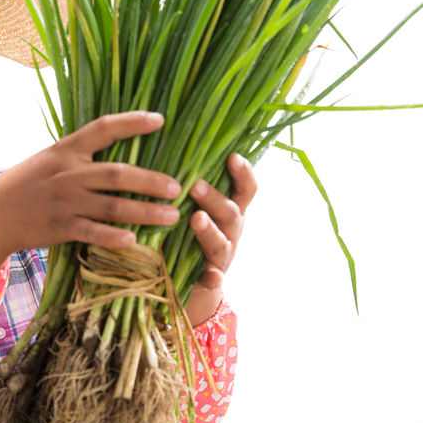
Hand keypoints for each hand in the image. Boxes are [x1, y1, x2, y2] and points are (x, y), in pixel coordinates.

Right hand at [0, 112, 181, 267]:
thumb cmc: (23, 187)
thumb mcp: (46, 161)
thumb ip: (77, 157)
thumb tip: (114, 150)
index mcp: (65, 150)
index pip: (103, 128)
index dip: (132, 122)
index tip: (160, 120)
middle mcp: (67, 172)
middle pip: (117, 173)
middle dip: (151, 180)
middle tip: (178, 187)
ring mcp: (64, 201)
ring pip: (113, 205)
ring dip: (146, 211)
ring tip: (172, 216)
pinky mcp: (59, 227)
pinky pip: (92, 232)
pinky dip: (114, 236)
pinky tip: (134, 240)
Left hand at [185, 152, 257, 324]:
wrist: (193, 279)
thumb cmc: (191, 229)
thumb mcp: (197, 205)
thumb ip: (194, 183)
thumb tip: (176, 143)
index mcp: (231, 210)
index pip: (246, 189)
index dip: (244, 173)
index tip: (233, 157)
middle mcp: (231, 231)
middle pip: (231, 213)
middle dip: (214, 198)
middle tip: (196, 186)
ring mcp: (223, 255)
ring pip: (220, 242)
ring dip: (209, 230)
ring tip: (196, 219)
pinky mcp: (209, 278)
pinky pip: (213, 278)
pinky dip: (212, 277)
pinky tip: (209, 276)